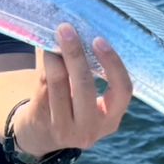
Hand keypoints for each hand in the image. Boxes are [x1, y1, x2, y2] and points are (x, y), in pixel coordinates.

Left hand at [15, 23, 131, 156]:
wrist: (40, 135)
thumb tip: (81, 28)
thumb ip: (90, 71)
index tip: (99, 40)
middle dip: (75, 54)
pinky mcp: (42, 123)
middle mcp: (91, 129)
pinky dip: (44, 64)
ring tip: (52, 35)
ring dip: (54, 56)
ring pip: (59, 85)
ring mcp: (65, 129)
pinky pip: (43, 87)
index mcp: (111, 119)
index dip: (113, 65)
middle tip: (66, 29)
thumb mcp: (88, 99)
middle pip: (85, 87)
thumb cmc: (71, 106)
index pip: (123, 91)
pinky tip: (43, 49)